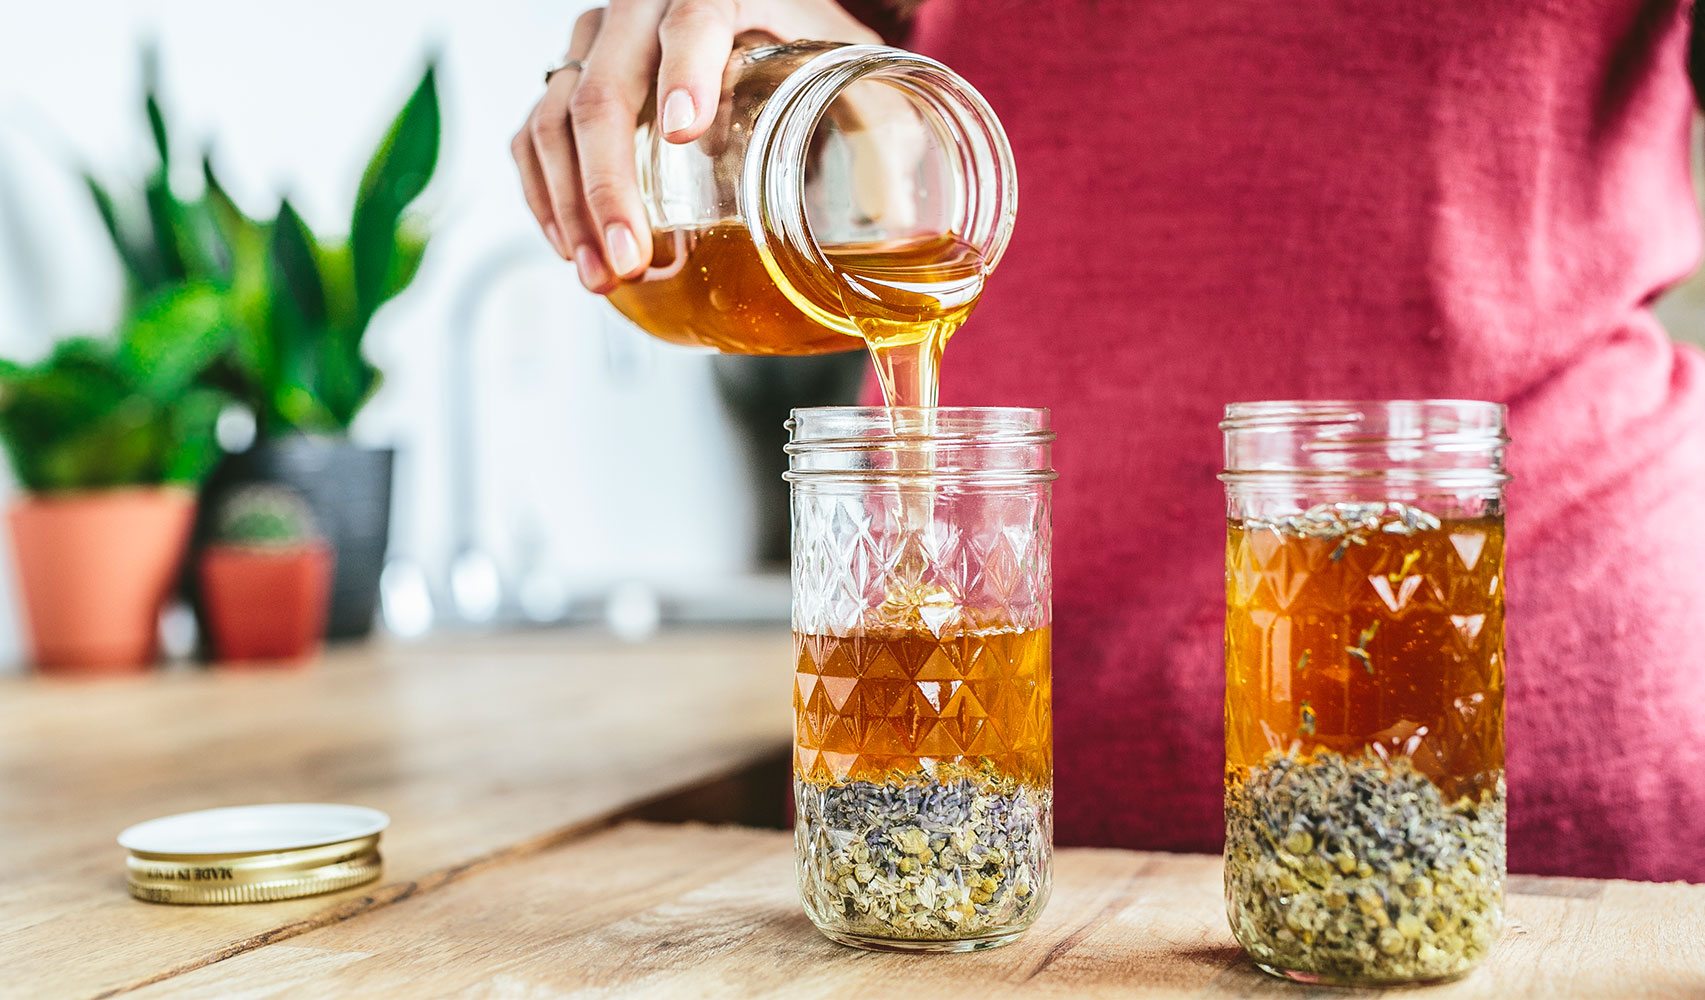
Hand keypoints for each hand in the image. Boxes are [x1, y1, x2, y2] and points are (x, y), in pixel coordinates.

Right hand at [513, 0, 879, 293]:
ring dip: (571, 205)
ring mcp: (599, 41)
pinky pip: (532, 134)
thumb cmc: (814, 52)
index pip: (697, 12)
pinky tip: (571, 248)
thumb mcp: (858, 78)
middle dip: (610, 184)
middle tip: (632, 258)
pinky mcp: (569, 78)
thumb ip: (885, 133)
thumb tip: (916, 227)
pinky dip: (545, 196)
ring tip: (602, 276)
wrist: (763, 21)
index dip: (687, 70)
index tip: (686, 135)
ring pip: (556, 115)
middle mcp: (646, 5)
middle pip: (606, 84)